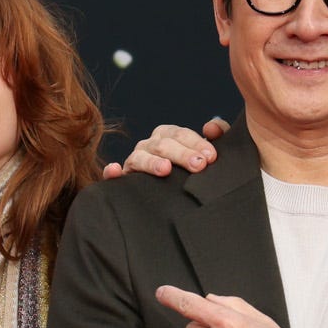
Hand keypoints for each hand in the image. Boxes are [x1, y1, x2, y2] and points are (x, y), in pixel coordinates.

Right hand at [106, 117, 229, 179]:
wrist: (172, 201)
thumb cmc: (190, 171)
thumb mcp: (204, 153)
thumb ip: (215, 137)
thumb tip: (213, 127)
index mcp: (167, 136)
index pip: (180, 134)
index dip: (196, 142)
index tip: (211, 156)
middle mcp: (149, 146)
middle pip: (162, 145)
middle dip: (181, 154)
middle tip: (199, 165)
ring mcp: (134, 162)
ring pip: (140, 157)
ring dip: (152, 162)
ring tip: (166, 170)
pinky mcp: (122, 180)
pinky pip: (112, 174)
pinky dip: (111, 172)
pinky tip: (114, 171)